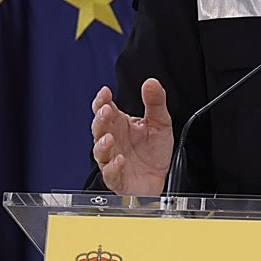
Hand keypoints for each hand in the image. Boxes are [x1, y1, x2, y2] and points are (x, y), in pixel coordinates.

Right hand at [90, 78, 173, 195]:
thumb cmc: (154, 151)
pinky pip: (110, 173)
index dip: (102, 100)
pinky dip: (113, 167)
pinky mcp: (116, 178)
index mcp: (119, 124)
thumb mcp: (160, 122)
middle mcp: (112, 140)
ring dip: (102, 144)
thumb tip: (151, 82)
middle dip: (100, 119)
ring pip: (100, 151)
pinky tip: (120, 160)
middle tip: (106, 110)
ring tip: (109, 138)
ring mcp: (112, 159)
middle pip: (99, 127)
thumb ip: (155, 102)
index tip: (105, 92)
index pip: (104, 108)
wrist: (161, 178)